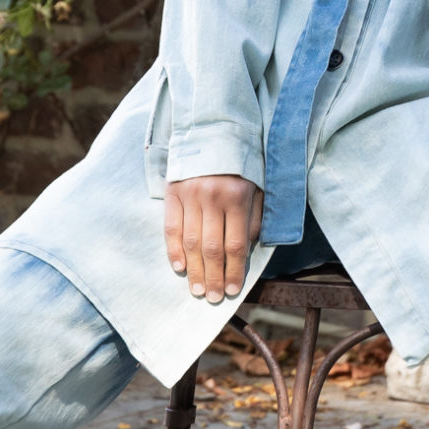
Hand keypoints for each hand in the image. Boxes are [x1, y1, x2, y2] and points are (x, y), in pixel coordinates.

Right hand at [164, 175, 263, 304]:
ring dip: (194, 270)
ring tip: (198, 290)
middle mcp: (212, 197)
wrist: (214, 131)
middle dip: (214, 277)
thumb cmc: (241, 165)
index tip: (233, 290)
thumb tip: (245, 252)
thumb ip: (253, 220)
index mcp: (237, 197)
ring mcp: (189, 196)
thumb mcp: (257, 188)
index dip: (234, 271)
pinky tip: (179, 268)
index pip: (235, 245)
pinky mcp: (173, 192)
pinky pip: (171, 227)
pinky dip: (174, 250)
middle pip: (211, 248)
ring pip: (190, 242)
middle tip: (214, 298)